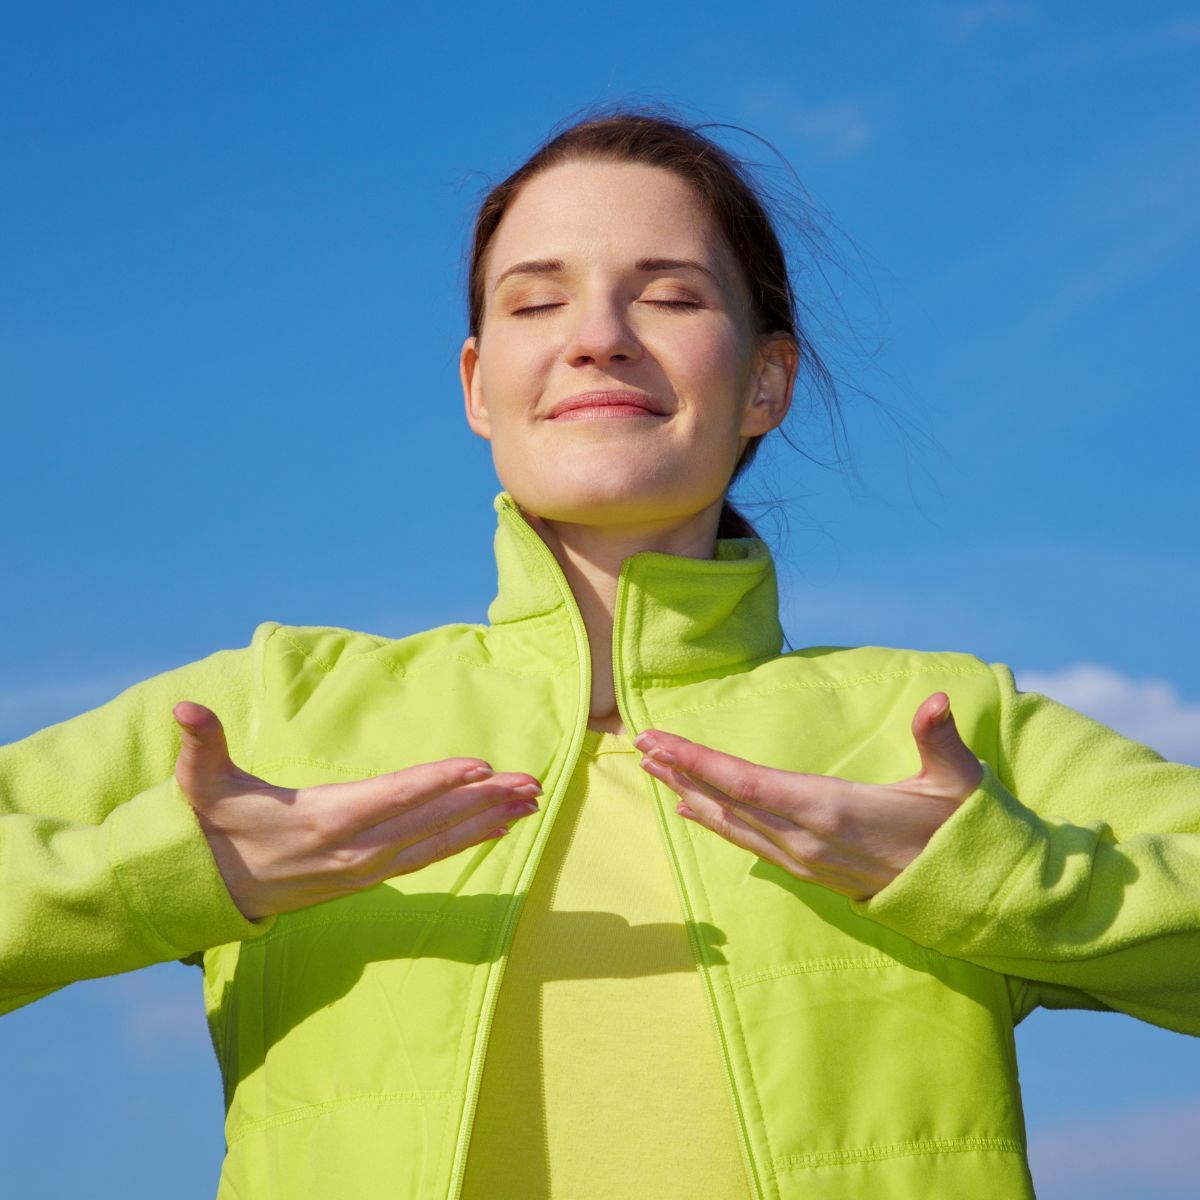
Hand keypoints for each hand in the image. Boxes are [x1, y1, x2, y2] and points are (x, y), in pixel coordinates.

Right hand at [172, 701, 542, 919]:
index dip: (439, 781)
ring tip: (531, 804)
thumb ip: (203, 744)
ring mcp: (368, 867)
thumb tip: (184, 709)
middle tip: (532, 783)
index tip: (482, 767)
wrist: (212, 891)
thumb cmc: (216, 826)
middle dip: (485, 801)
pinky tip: (499, 828)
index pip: (393, 796)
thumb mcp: (202, 784)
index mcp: (325, 819)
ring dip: (487, 822)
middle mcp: (356, 848)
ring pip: (439, 842)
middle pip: (431, 821)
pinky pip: (430, 857)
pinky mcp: (373, 877)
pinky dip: (467, 841)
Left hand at [635, 692, 983, 900]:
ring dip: (691, 793)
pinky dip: (716, 821)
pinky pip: (749, 843)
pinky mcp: (809, 870)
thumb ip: (940, 739)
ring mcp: (805, 859)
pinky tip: (694, 808)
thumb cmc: (960, 829)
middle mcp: (807, 838)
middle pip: (728, 801)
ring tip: (654, 769)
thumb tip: (937, 699)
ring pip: (733, 824)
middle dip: (681, 770)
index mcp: (832, 808)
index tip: (659, 740)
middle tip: (640, 743)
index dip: (698, 760)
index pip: (748, 782)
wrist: (970, 895)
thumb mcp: (958, 781)